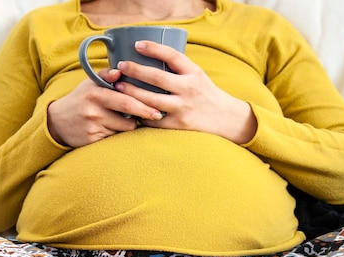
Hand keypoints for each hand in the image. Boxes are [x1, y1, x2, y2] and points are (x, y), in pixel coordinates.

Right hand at [47, 69, 163, 147]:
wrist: (57, 122)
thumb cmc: (80, 99)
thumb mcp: (90, 83)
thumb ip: (106, 75)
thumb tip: (120, 71)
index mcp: (95, 93)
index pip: (124, 99)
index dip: (143, 104)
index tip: (157, 107)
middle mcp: (94, 111)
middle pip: (127, 116)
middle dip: (144, 115)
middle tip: (156, 115)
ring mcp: (93, 127)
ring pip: (123, 129)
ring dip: (129, 125)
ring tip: (123, 119)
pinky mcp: (93, 140)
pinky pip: (115, 137)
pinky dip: (117, 133)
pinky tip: (111, 128)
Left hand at [114, 40, 256, 144]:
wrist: (225, 119)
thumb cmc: (206, 94)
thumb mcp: (197, 75)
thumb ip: (178, 68)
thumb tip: (150, 56)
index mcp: (194, 73)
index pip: (173, 56)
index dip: (154, 48)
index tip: (138, 44)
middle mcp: (189, 89)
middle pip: (157, 78)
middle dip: (135, 71)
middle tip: (121, 66)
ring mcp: (183, 108)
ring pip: (151, 100)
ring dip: (132, 92)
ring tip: (118, 87)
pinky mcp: (179, 124)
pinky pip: (154, 119)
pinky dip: (141, 114)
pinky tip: (130, 109)